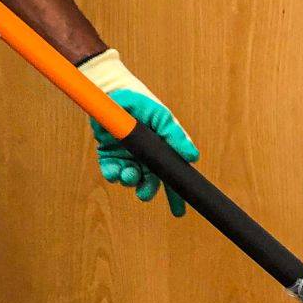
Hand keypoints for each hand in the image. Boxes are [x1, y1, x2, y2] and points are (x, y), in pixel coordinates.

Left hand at [79, 50, 200, 216]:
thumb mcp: (163, 117)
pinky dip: (113, 174)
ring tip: (129, 174)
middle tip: (144, 194)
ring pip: (130, 179)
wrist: (113, 92)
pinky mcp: (108, 155)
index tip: (179, 210)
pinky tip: (115, 171)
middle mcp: (144, 156)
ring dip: (130, 181)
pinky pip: (111, 172)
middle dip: (148, 190)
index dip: (176, 195)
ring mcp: (126, 156)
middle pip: (150, 183)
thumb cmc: (141, 102)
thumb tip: (193, 157)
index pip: (171, 176)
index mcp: (161, 150)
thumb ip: (177, 136)